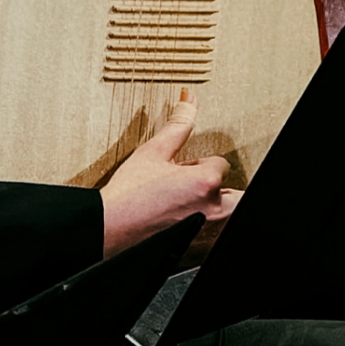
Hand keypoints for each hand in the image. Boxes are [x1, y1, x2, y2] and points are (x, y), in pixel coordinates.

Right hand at [99, 95, 241, 258]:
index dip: (198, 163)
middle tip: (189, 184)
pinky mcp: (197, 244)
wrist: (111, 226)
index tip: (181, 168)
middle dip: (215, 186)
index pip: (221, 163)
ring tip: (183, 199)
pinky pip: (213, 230)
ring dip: (211, 203)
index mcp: (206, 181)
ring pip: (226, 212)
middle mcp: (212, 207)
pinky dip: (202, 222)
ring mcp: (206, 228)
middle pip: (234, 191)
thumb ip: (178, 125)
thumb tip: (188, 101)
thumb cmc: (129, 195)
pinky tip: (178, 215)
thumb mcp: (153, 151)